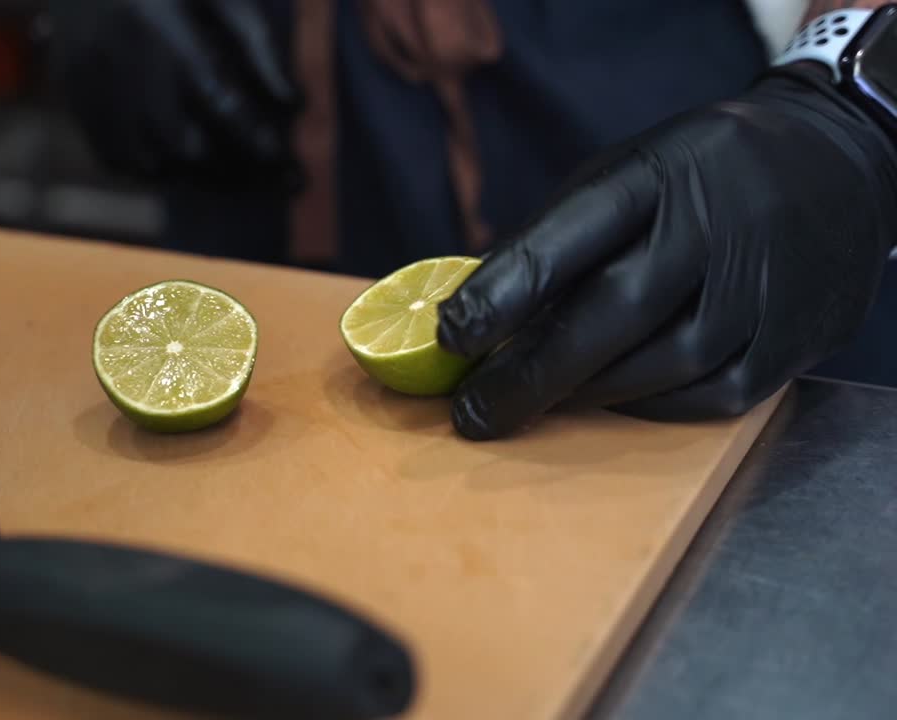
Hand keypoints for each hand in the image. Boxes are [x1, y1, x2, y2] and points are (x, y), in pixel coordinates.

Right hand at [49, 0, 298, 187]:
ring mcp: (89, 82)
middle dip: (233, 173)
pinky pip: (115, 158)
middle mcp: (120, 59)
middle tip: (275, 183)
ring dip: (199, 180)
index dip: (254, 139)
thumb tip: (296, 107)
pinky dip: (155, 173)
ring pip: (148, 161)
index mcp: (162, 23)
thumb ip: (259, 44)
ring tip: (240, 180)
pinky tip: (188, 170)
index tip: (291, 168)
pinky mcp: (72, 97)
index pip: (217, 97)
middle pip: (182, 144)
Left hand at [436, 63, 896, 439]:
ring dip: (586, 394)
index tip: (451, 336)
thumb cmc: (696, 180)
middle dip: (533, 373)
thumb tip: (476, 313)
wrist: (834, 166)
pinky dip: (649, 408)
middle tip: (472, 414)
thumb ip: (559, 239)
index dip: (505, 291)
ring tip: (531, 404)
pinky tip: (610, 401)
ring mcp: (761, 287)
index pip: (571, 236)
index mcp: (658, 174)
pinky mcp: (793, 340)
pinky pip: (709, 397)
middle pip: (615, 311)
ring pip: (662, 364)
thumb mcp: (626, 175)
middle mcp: (715, 228)